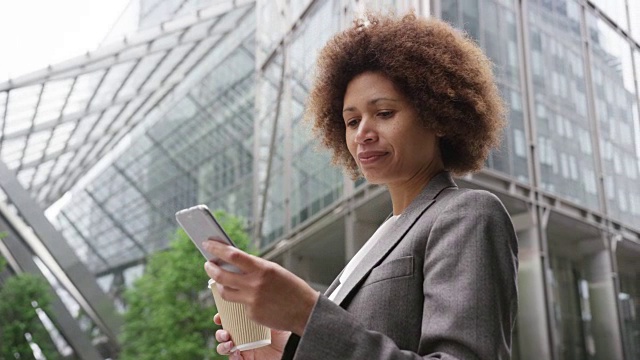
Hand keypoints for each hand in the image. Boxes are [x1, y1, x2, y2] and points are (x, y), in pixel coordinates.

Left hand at [203, 239, 318, 334]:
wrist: (305, 311)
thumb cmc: (291, 288)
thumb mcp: (274, 270)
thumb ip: (255, 267)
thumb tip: (235, 261)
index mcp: (262, 269)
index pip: (232, 255)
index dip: (216, 249)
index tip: (207, 245)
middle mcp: (254, 284)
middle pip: (222, 275)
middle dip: (211, 268)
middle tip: (208, 264)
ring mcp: (251, 301)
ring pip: (225, 292)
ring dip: (219, 284)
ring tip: (219, 280)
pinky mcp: (252, 314)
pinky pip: (240, 305)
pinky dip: (242, 299)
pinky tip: (251, 298)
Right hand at [214, 313, 288, 359]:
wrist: (291, 349)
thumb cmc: (284, 334)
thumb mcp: (275, 319)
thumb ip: (265, 310)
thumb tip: (256, 298)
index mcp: (246, 325)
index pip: (229, 320)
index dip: (220, 318)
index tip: (219, 317)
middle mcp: (242, 336)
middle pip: (223, 334)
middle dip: (220, 334)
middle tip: (225, 333)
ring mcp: (243, 349)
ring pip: (224, 348)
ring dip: (223, 346)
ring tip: (230, 344)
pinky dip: (232, 357)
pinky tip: (236, 353)